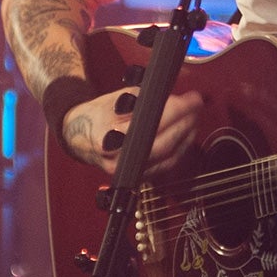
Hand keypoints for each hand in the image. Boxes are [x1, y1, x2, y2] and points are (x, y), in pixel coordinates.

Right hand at [61, 88, 203, 180]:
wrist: (79, 137)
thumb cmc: (99, 114)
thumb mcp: (117, 99)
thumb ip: (145, 100)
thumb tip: (176, 100)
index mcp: (108, 132)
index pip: (151, 122)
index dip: (176, 111)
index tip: (191, 99)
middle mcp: (116, 156)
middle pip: (162, 143)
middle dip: (185, 123)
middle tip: (197, 106)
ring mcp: (126, 170)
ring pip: (167, 157)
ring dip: (186, 137)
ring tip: (195, 118)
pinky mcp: (134, 177)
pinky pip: (164, 166)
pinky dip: (179, 151)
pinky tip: (186, 136)